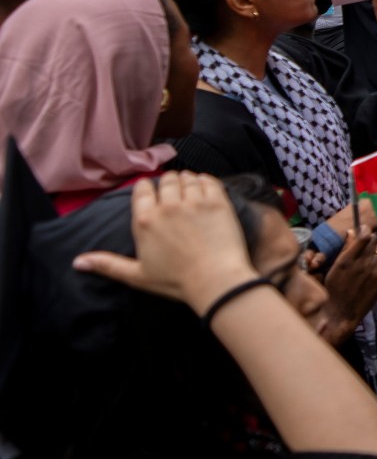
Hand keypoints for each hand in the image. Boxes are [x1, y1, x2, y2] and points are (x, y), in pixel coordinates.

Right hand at [71, 171, 259, 311]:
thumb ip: (107, 264)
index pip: (142, 189)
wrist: (214, 281)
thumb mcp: (136, 275)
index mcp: (145, 220)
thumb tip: (77, 262)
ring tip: (189, 188)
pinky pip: (209, 181)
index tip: (151, 191)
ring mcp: (194, 202)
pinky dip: (206, 181)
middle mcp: (168, 206)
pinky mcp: (218, 202)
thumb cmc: (175, 281)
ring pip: (188, 178)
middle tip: (173, 192)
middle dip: (168, 183)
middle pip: (166, 180)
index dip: (147, 188)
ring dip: (187, 180)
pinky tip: (205, 188)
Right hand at [314, 200, 376, 344]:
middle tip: (366, 241)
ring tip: (369, 254)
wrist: (341, 312)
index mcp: (347, 260)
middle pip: (374, 240)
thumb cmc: (333, 289)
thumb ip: (345, 249)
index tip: (363, 230)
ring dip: (376, 248)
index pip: (363, 236)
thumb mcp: (334, 267)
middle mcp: (362, 263)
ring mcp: (374, 270)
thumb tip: (352, 231)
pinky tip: (374, 263)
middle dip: (370, 238)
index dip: (365, 230)